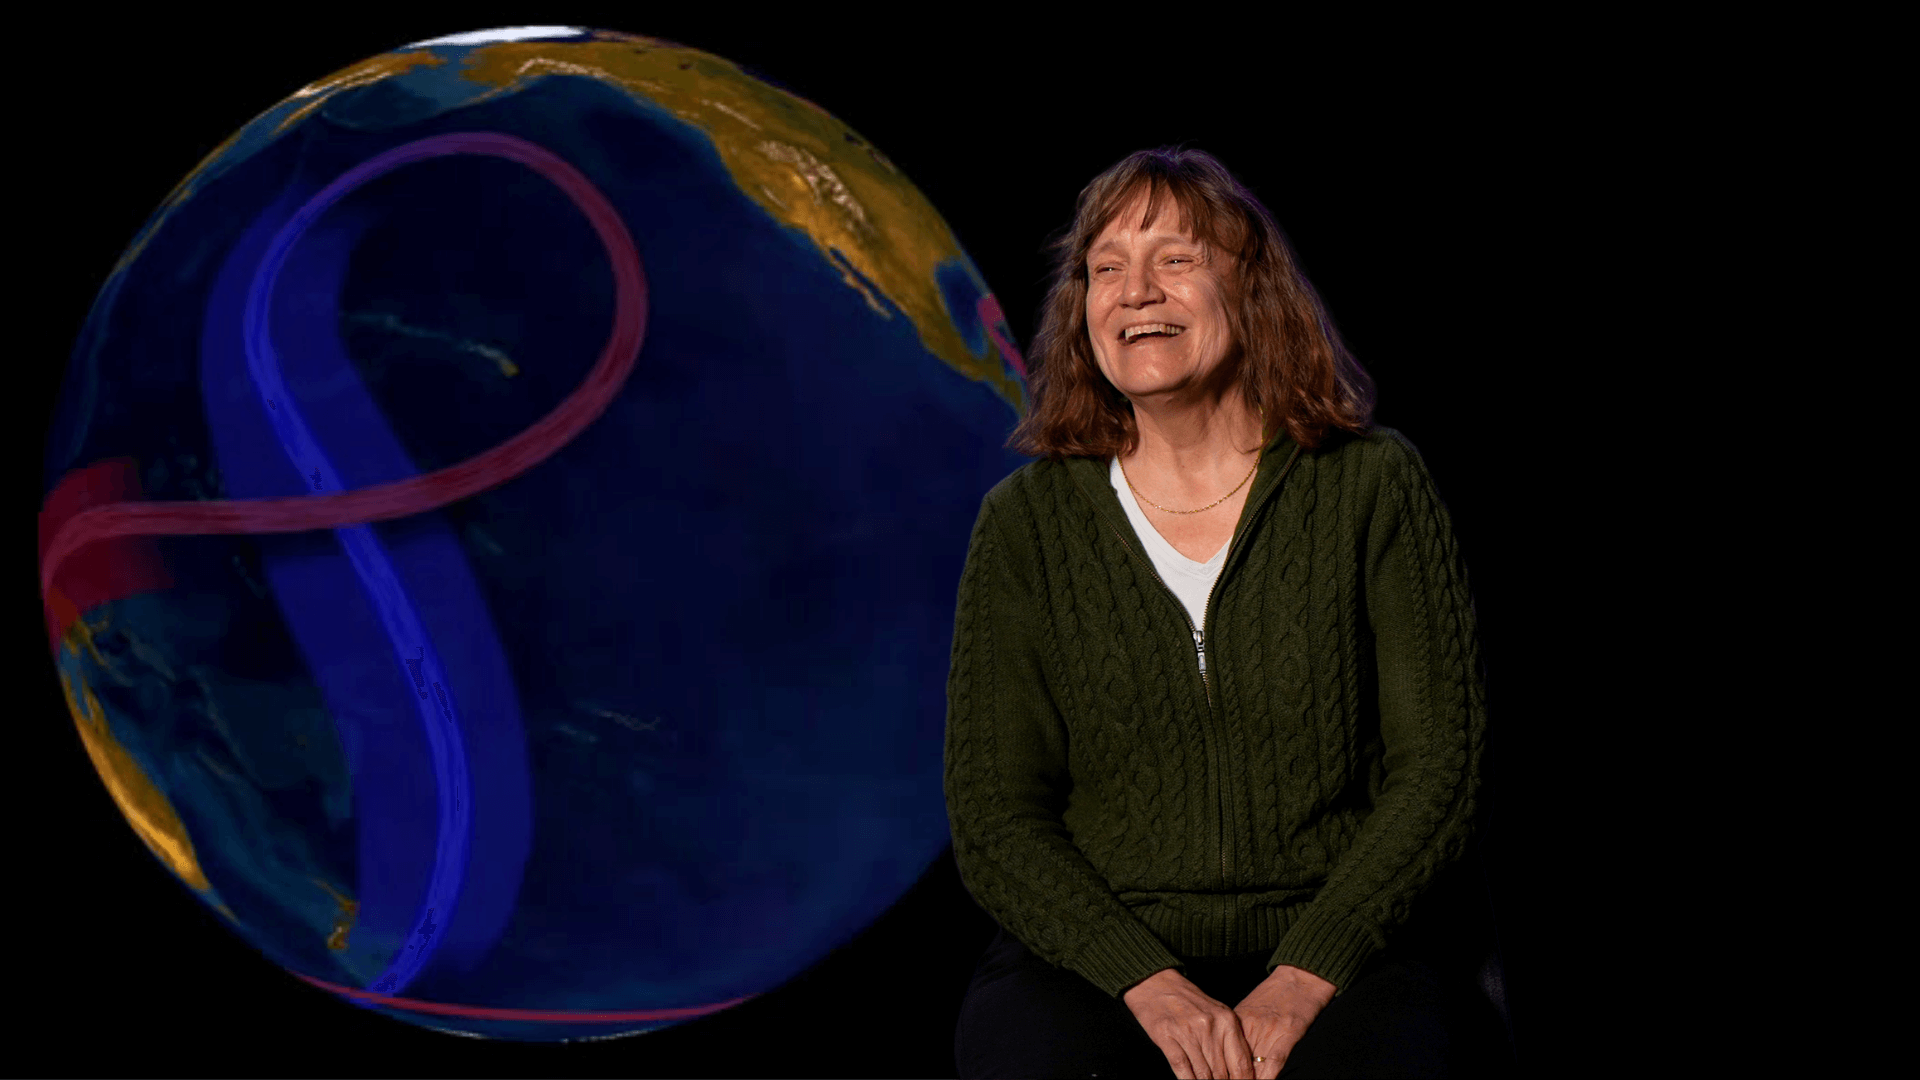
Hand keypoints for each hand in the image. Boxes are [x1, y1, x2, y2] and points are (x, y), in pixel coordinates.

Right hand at [1121, 967, 1256, 1078]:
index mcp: (1227, 1021)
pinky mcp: (1167, 1037)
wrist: (1156, 982)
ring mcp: (1188, 1032)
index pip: (1241, 1063)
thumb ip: (1229, 1039)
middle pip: (1222, 1072)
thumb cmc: (1188, 1000)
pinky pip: (1182, 1067)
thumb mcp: (1216, 1013)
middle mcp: (1210, 1027)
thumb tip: (1239, 1071)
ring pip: (1203, 1074)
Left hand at [1232, 965, 1336, 1079]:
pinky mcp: (1288, 1034)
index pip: (1222, 1053)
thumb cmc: (1274, 995)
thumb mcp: (1248, 1011)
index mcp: (1236, 1021)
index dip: (1221, 1072)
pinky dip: (1268, 1077)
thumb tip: (1224, 1055)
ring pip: (1252, 1065)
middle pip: (1235, 1062)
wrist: (1300, 978)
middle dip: (1231, 1077)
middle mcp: (1249, 1026)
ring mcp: (1268, 1030)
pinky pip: (1275, 1061)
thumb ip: (1237, 1033)